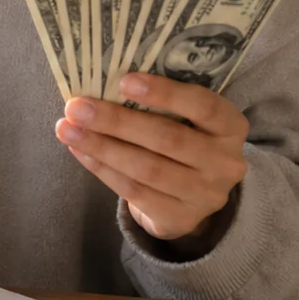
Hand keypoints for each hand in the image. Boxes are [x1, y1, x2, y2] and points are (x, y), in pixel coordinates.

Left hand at [54, 72, 247, 244]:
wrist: (198, 194)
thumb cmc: (187, 137)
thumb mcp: (189, 118)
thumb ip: (163, 102)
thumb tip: (106, 80)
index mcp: (231, 126)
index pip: (203, 105)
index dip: (165, 93)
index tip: (124, 80)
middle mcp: (225, 162)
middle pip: (167, 139)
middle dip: (117, 121)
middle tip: (77, 106)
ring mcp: (205, 195)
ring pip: (147, 169)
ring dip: (102, 147)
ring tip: (67, 129)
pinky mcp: (180, 219)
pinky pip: (135, 192)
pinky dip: (103, 169)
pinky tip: (80, 152)